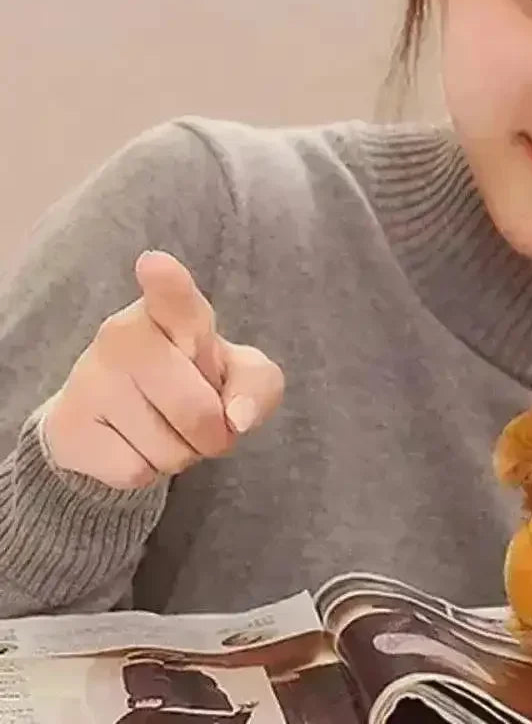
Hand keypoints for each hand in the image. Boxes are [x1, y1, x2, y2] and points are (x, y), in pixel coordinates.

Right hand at [42, 250, 283, 489]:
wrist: (119, 418)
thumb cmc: (194, 381)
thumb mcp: (241, 375)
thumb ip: (258, 386)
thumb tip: (238, 417)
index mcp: (171, 310)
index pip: (171, 296)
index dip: (166, 282)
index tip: (154, 264)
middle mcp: (123, 334)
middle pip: (198, 411)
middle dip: (214, 433)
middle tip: (200, 419)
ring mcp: (90, 379)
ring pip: (168, 449)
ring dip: (181, 453)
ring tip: (165, 427)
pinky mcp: (68, 426)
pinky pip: (136, 472)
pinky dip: (149, 471)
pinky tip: (133, 444)